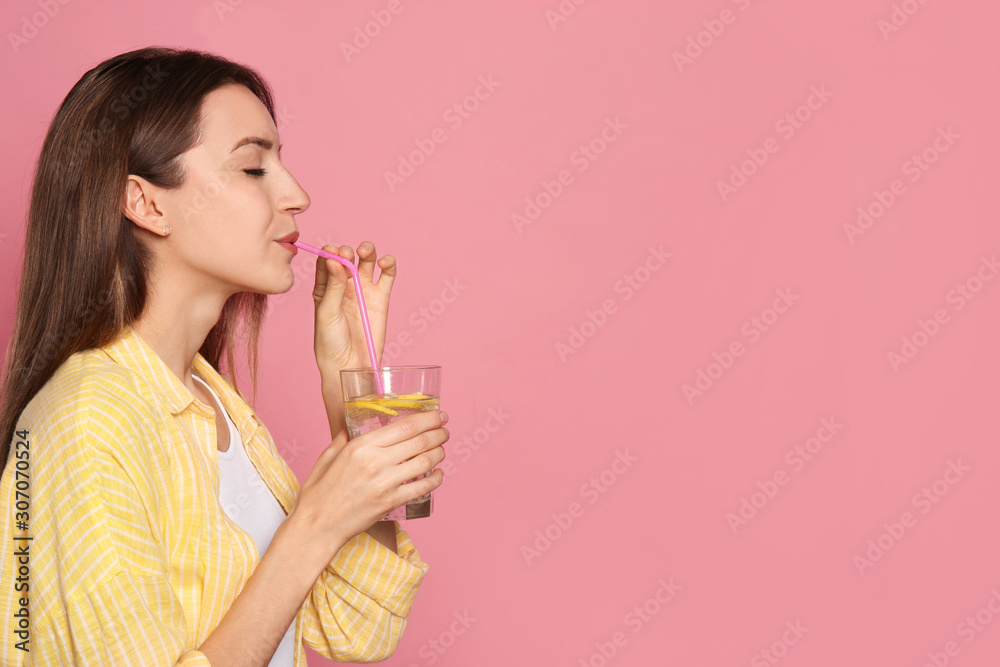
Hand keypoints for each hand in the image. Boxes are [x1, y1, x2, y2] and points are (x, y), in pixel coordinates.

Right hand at [289, 410, 447, 552]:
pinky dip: (435, 480)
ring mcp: (385, 483)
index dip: (427, 419)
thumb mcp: (327, 458)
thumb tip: (352, 428)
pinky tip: (438, 474)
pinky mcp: (390, 502)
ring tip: (442, 449)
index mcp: (360, 446)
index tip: (438, 415)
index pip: (404, 427)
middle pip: (419, 441)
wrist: (317, 526)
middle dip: (438, 433)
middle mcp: (375, 462)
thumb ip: (342, 440)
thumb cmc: (318, 493)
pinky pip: (422, 488)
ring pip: (424, 462)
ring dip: (439, 453)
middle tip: (445, 430)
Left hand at [312, 242, 395, 382]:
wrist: (349, 364)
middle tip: (347, 254)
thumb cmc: (330, 341)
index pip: (326, 260)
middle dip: (347, 251)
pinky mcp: (381, 297)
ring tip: (364, 252)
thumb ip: (333, 286)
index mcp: (325, 287)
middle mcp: (344, 285)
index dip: (329, 251)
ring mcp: (363, 290)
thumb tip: (335, 260)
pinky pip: (388, 275)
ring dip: (367, 250)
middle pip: (347, 257)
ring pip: (367, 260)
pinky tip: (384, 263)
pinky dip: (388, 264)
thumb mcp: (326, 312)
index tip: (331, 250)